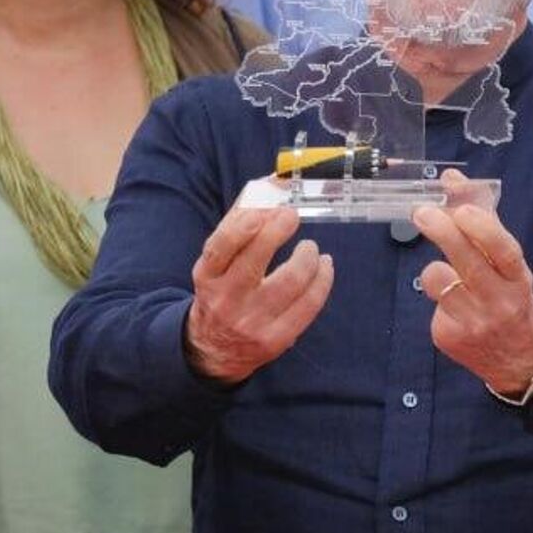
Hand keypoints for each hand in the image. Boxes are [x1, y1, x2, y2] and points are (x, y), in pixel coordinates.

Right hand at [185, 206, 334, 384]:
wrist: (214, 349)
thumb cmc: (222, 290)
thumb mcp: (218, 261)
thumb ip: (240, 222)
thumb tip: (272, 183)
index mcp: (207, 276)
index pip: (220, 248)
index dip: (243, 225)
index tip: (268, 206)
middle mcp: (226, 299)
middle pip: (254, 264)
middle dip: (277, 233)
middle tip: (292, 215)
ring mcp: (252, 321)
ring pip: (288, 284)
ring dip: (307, 257)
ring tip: (310, 247)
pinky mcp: (276, 339)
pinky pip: (308, 306)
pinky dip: (322, 280)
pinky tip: (324, 265)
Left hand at [413, 186, 532, 399]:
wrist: (521, 360)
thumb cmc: (512, 300)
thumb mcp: (510, 265)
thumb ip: (483, 220)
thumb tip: (452, 180)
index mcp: (518, 281)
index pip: (504, 251)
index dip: (483, 229)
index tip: (462, 208)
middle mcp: (499, 303)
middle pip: (468, 264)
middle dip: (443, 234)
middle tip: (423, 213)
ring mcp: (473, 323)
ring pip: (438, 282)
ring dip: (435, 271)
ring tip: (447, 275)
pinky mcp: (448, 337)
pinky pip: (432, 304)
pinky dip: (438, 297)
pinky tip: (453, 307)